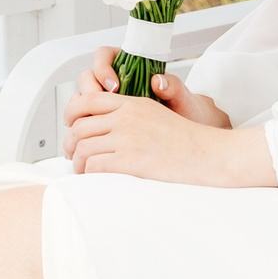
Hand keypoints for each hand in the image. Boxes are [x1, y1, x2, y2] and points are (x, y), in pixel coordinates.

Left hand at [62, 66, 269, 187]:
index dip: (71, 113)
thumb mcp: (157, 114)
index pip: (87, 100)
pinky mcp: (129, 160)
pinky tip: (93, 178)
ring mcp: (127, 138)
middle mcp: (126, 117)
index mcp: (132, 103)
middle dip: (70, 143)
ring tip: (82, 170)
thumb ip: (131, 114)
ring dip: (77, 162)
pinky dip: (88, 174)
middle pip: (79, 126)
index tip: (70, 125)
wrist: (207, 155)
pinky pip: (93, 165)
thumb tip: (107, 124)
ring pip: (82, 147)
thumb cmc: (186, 140)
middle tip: (72, 154)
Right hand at [64, 55, 229, 135]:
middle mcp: (114, 82)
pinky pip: (86, 121)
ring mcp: (107, 103)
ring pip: (82, 99)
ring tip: (95, 127)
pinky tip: (96, 139)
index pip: (103, 56)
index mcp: (130, 66)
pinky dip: (86, 128)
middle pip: (86, 77)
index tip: (114, 86)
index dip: (102, 68)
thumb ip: (173, 87)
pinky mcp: (105, 122)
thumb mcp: (183, 99)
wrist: (187, 134)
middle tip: (101, 108)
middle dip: (89, 92)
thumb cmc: (185, 111)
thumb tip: (158, 81)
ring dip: (82, 112)